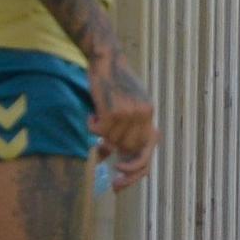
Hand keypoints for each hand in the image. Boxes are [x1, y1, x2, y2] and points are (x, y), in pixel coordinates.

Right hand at [88, 51, 158, 185]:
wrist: (106, 58)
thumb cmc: (112, 83)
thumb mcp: (125, 106)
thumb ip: (123, 130)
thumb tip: (108, 154)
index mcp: (149, 116)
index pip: (146, 154)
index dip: (134, 172)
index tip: (118, 182)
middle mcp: (144, 116)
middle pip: (126, 149)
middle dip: (113, 151)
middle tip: (101, 149)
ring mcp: (130, 114)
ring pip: (110, 140)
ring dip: (100, 132)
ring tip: (98, 114)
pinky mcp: (114, 110)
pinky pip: (97, 130)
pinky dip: (90, 124)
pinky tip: (92, 111)